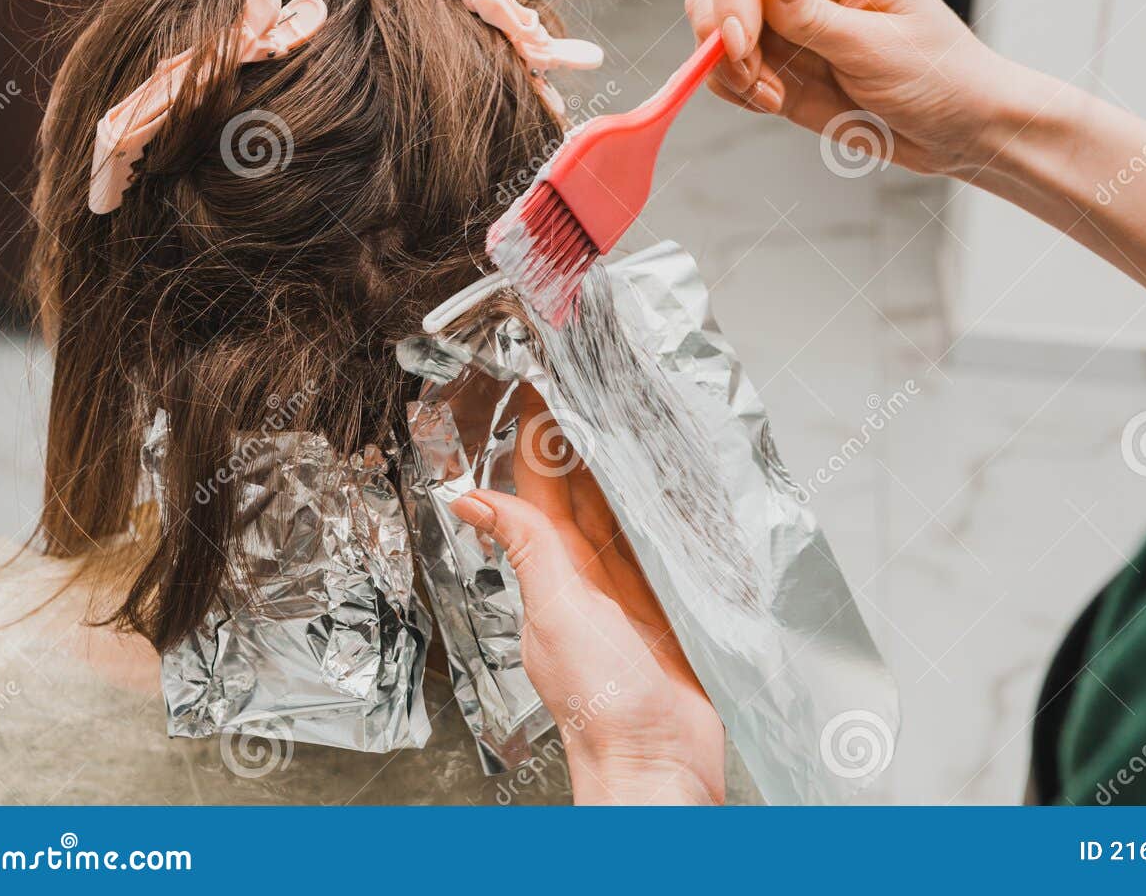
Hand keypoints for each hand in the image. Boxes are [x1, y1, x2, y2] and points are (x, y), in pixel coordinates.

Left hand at [448, 393, 724, 804]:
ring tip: (631, 415)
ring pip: (625, 512)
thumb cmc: (604, 704)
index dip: (537, 435)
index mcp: (555, 571)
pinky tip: (677, 488)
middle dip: (584, 440)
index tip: (538, 383)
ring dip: (625, 467)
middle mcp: (590, 577)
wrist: (659, 763)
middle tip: (590, 381)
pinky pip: (665, 546)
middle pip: (585, 491)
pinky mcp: (672, 608)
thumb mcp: (558, 612)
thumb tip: (468, 500)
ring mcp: (633, 591)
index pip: (541, 485)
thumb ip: (529, 549)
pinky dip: (667, 513)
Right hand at [685, 0, 1024, 179]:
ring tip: (772, 97)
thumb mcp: (879, 49)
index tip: (740, 44)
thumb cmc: (937, 77)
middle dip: (717, 21)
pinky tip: (772, 103)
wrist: (955, 129)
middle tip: (747, 72)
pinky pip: (723, 64)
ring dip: (724, 62)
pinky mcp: (774, 60)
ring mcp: (783, 18)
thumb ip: (817, 16)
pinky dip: (731, 86)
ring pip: (712, 17)